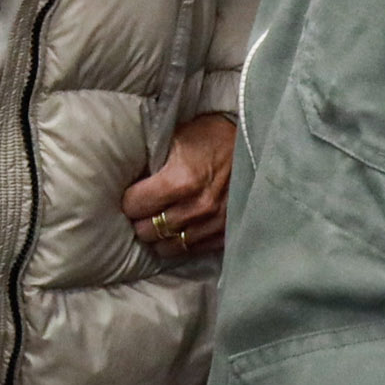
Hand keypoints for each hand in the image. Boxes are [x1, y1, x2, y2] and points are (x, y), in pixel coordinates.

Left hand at [119, 112, 237, 262]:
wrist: (257, 144)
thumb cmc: (214, 135)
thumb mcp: (178, 135)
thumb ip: (153, 158)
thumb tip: (127, 175)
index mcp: (182, 180)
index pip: (135, 206)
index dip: (129, 199)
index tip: (132, 194)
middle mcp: (198, 207)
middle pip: (148, 231)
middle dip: (141, 220)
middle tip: (143, 209)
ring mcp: (214, 223)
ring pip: (168, 246)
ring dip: (159, 235)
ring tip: (158, 221)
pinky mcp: (227, 233)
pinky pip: (193, 250)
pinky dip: (181, 242)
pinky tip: (178, 229)